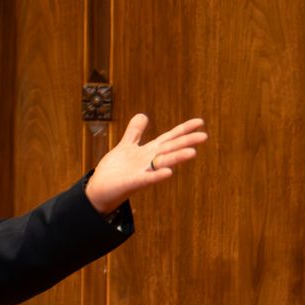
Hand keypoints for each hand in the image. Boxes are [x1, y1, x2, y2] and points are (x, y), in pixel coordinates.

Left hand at [85, 113, 207, 214]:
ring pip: (163, 162)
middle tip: (204, 137)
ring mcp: (143, 172)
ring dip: (177, 158)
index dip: (184, 129)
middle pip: (170, 148)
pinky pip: (147, 178)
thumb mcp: (126, 146)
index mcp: (149, 151)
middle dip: (187, 142)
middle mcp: (149, 161)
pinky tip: (168, 172)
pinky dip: (157, 175)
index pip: (170, 138)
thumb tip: (143, 115)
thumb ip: (135, 132)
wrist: (100, 189)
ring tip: (193, 153)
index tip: (200, 122)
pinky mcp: (133, 182)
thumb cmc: (115, 170)